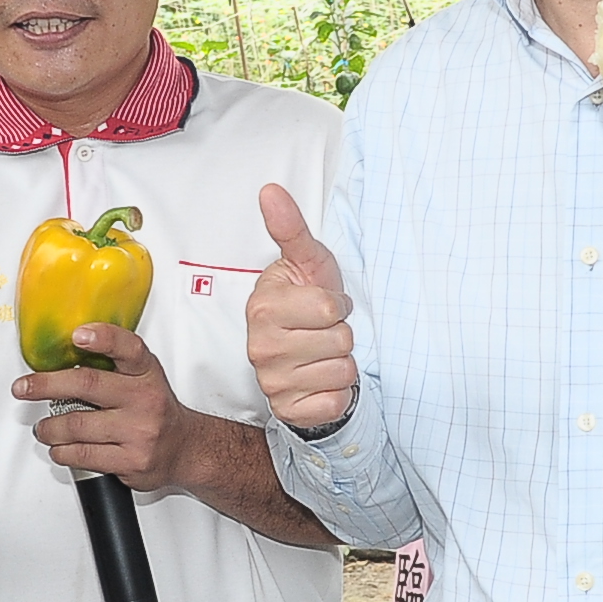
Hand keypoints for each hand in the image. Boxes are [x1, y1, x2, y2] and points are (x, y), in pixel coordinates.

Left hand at [19, 324, 197, 490]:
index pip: (128, 349)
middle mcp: (144, 400)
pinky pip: (83, 456)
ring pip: (77, 426)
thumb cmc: (156, 410)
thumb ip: (113, 365)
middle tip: (23, 388)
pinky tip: (60, 448)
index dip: (103, 338)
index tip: (77, 335)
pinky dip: (62, 452)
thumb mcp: (144, 377)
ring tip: (44, 429)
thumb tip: (63, 357)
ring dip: (50, 428)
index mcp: (146, 374)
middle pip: (88, 385)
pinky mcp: (130, 461)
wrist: (185, 450)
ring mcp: (139, 432)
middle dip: (46, 386)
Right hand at [248, 185, 357, 428]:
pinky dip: (338, 393)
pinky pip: (335, 401)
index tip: (324, 305)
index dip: (338, 305)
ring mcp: (272, 382)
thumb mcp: (307, 263)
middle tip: (323, 331)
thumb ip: (290, 228)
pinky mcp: (288, 411)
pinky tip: (321, 380)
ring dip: (341, 362)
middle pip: (339, 340)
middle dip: (341, 334)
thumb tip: (270, 190)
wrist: (306, 352)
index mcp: (263, 308)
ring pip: (342, 371)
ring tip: (322, 353)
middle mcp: (260, 348)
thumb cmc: (308, 304)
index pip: (330, 309)